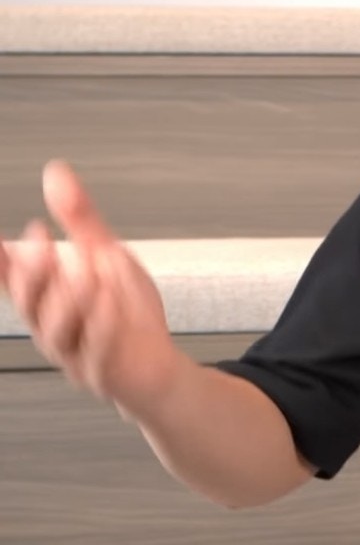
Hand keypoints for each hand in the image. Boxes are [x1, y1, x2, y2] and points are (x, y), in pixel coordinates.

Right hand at [1, 160, 182, 413]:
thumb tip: (55, 171)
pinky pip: (100, 352)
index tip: (0, 241)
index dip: (2, 264)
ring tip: (85, 271)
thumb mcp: (105, 257)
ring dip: (70, 300)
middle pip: (31, 306)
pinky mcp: (107, 374)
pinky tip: (112, 302)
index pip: (14, 281)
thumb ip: (79, 220)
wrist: (157, 370)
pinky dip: (103, 327)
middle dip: (33, 274)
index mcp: (48, 302)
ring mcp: (78, 355)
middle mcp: (54, 330)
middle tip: (40, 241)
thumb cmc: (125, 314)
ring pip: (60, 333)